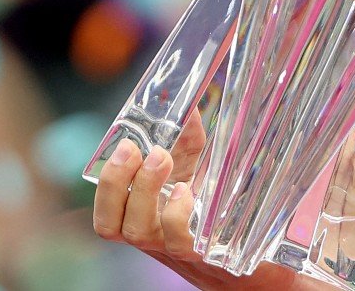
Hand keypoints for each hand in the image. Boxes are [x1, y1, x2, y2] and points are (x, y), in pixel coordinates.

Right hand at [92, 123, 292, 290]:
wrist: (248, 252)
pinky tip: (187, 191)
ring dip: (143, 189)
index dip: (107, 181)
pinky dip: (176, 213)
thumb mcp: (195, 169)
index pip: (106, 210)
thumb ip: (186, 138)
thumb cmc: (213, 206)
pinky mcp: (200, 251)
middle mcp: (150, 235)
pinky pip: (178, 240)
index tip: (125, 142)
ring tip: (161, 158)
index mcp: (140, 215)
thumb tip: (186, 103)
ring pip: (137, 231)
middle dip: (116, 180)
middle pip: (110, 222)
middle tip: (136, 148)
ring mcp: (172, 246)